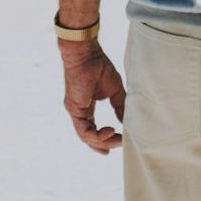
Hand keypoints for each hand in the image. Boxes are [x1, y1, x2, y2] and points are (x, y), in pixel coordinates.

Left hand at [59, 39, 125, 153]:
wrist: (86, 54)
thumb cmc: (99, 67)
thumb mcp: (115, 90)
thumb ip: (119, 106)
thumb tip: (126, 122)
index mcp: (86, 107)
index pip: (92, 130)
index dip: (102, 140)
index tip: (114, 145)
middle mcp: (79, 112)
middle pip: (89, 137)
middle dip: (104, 144)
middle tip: (119, 144)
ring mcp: (75, 112)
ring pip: (86, 137)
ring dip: (102, 141)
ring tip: (117, 139)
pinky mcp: (74, 110)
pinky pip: (83, 131)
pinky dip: (96, 135)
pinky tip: (109, 131)